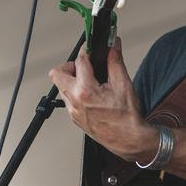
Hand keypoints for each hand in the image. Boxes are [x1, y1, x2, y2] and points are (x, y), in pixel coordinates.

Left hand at [48, 38, 156, 161]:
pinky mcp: (74, 118)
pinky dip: (75, 91)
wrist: (128, 139)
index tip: (92, 47)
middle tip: (84, 65)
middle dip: (70, 65)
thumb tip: (113, 46)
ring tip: (89, 79)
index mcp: (86, 91)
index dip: (87, 50)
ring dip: (71, 78)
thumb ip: (115, 61)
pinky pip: (68, 99)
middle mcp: (75, 101)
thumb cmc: (127, 117)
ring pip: (61, 87)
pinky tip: (91, 92)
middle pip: (57, 74)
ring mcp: (73, 111)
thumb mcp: (123, 84)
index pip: (80, 61)